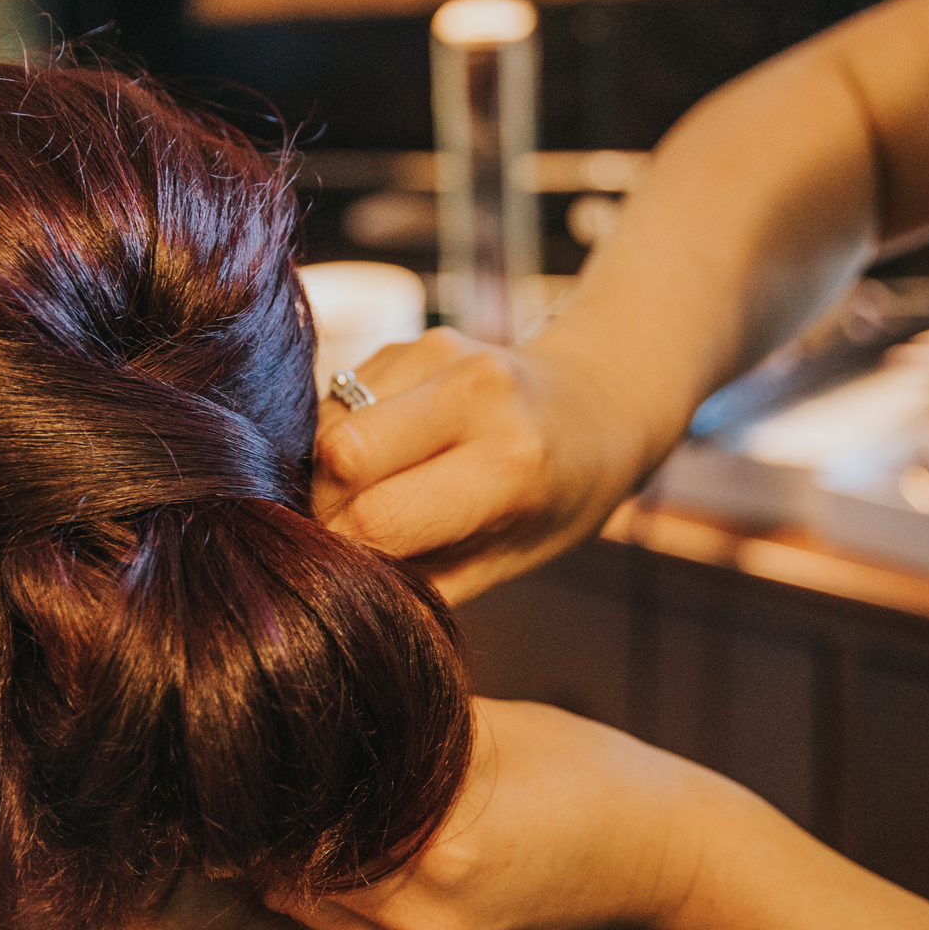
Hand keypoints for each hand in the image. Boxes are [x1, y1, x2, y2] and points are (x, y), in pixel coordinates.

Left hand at [267, 698, 710, 929]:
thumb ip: (398, 722)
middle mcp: (422, 915)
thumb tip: (311, 684)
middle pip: (293, 875)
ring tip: (274, 794)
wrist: (662, 858)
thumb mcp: (487, 726)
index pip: (308, 825)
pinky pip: (348, 924)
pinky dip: (325, 881)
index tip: (235, 737)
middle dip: (266, 823)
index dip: (264, 783)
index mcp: (438, 849)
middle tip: (236, 763)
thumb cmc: (584, 770)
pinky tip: (325, 833)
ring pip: (309, 906)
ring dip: (288, 857)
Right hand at [311, 328, 655, 603]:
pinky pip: (341, 399)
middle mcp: (474, 393)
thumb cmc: (556, 500)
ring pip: (329, 423)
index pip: (378, 516)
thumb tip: (337, 589)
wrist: (600, 401)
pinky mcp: (413, 340)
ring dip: (331, 470)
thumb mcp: (506, 561)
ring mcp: (440, 353)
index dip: (348, 553)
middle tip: (353, 531)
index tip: (350, 572)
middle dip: (328, 504)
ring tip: (378, 492)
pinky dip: (344, 436)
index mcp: (509, 463)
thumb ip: (420, 581)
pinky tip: (387, 454)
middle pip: (339, 455)